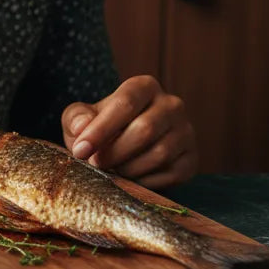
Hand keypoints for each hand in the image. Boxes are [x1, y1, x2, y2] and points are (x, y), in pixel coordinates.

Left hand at [61, 75, 197, 188]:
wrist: (123, 149)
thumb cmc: (99, 128)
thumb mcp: (81, 118)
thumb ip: (76, 118)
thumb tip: (82, 127)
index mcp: (144, 86)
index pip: (124, 103)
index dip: (100, 129)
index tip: (80, 150)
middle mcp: (171, 105)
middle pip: (144, 130)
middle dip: (114, 152)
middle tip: (95, 163)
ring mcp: (186, 132)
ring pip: (159, 154)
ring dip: (128, 168)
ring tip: (111, 170)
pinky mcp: (191, 159)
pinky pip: (170, 175)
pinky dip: (145, 181)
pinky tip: (130, 179)